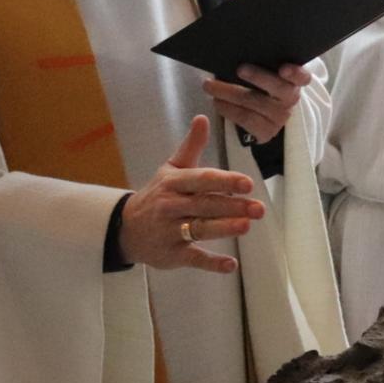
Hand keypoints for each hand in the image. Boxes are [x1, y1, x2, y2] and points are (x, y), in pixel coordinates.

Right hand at [118, 115, 264, 273]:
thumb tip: (203, 118)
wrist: (126, 228)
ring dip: (224, 229)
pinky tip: (231, 265)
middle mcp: (171, 206)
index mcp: (174, 183)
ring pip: (200, 230)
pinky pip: (194, 258)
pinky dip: (212, 263)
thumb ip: (191, 146)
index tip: (247, 183)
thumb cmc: (158, 195)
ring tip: (246, 226)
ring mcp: (170, 231)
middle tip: (258, 208)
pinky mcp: (172, 254)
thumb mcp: (171, 169)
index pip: (201, 180)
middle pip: (204, 205)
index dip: (224, 182)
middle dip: (232, 206)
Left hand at [202, 62, 309, 145]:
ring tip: (210, 86)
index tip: (283, 68)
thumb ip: (259, 63)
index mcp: (294, 82)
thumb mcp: (264, 73)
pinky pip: (245, 119)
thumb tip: (235, 51)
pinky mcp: (267, 132)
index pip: (302, 77)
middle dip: (258, 77)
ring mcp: (280, 118)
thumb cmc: (259, 85)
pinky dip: (228, 109)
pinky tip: (217, 102)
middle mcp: (290, 100)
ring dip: (229, 92)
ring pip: (255, 103)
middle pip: (278, 88)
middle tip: (239, 69)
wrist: (260, 116)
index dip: (295, 72)